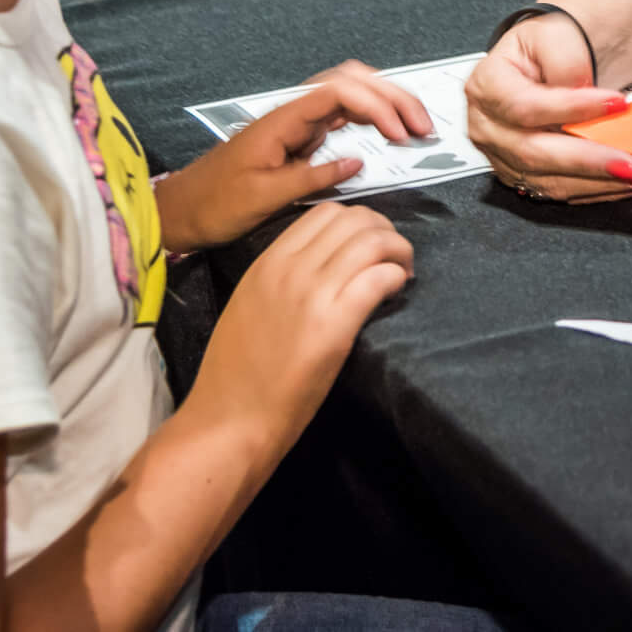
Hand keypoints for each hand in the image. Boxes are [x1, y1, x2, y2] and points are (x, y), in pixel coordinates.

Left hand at [156, 62, 433, 250]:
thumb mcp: (264, 197)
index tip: (401, 135)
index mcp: (283, 120)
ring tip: (413, 127)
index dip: (378, 106)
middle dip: (392, 96)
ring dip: (384, 103)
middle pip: (351, 82)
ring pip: (349, 94)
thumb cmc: (216, 205)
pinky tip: (386, 135)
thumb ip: (311, 177)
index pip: (341, 93)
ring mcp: (296, 123)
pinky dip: (369, 118)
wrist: (181, 210)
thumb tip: (356, 162)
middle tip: (422, 126)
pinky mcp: (298, 137)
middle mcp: (292, 113)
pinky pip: (340, 115)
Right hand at [186, 204, 413, 454]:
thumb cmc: (236, 373)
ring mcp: (312, 294)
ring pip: (372, 241)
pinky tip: (396, 290)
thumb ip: (279, 278)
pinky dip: (396, 277)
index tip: (368, 246)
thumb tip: (320, 265)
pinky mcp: (334, 325)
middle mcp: (290, 268)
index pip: (324, 212)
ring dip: (398, 252)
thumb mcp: (248, 305)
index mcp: (267, 261)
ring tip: (402, 274)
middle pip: (355, 219)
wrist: (229, 419)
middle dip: (384, 231)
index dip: (357, 222)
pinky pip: (378, 277)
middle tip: (393, 259)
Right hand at [464, 14, 631, 203]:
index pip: (525, 106)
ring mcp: (503, 156)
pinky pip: (561, 190)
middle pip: (535, 153)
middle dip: (591, 160)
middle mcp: (488, 126)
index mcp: (487, 86)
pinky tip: (628, 181)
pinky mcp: (525, 175)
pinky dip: (599, 189)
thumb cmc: (550, 47)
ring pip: (550, 180)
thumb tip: (582, 92)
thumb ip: (566, 60)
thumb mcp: (555, 34)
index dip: (572, 109)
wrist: (551, 59)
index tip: (617, 104)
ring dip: (601, 182)